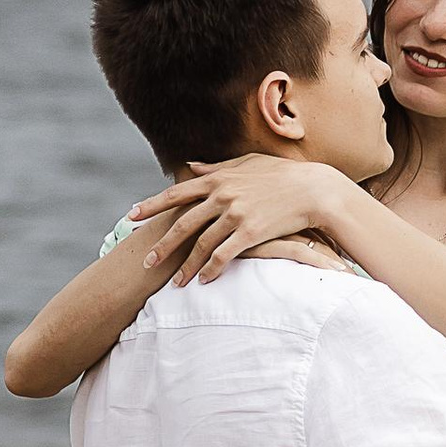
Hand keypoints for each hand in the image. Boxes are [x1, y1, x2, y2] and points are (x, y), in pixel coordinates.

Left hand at [128, 156, 351, 285]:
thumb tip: (190, 164)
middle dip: (162, 246)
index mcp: (217, 179)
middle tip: (145, 262)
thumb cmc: (283, 174)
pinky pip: (224, 256)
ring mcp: (235, 215)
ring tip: (174, 282)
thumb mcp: (248, 163)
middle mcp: (221, 196)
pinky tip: (204, 281)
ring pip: (201, 245)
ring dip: (186, 266)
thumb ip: (216, 167)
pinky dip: (211, 270)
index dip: (151, 206)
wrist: (314, 189)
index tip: (131, 216)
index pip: (175, 194)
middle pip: (182, 224)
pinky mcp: (250, 233)